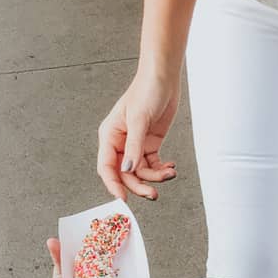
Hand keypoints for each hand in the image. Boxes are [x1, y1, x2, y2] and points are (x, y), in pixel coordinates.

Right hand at [98, 69, 178, 201]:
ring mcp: (136, 144)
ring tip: (169, 174)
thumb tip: (128, 170)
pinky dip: (161, 169)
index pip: (107, 167)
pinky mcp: (150, 143)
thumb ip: (134, 147)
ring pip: (141, 171)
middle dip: (139, 185)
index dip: (113, 184)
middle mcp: (121, 142)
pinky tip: (170, 167)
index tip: (122, 199)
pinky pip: (153, 164)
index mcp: (110, 135)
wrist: (164, 78)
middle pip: (126, 173)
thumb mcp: (139, 120)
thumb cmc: (146, 91)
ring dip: (155, 177)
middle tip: (153, 194)